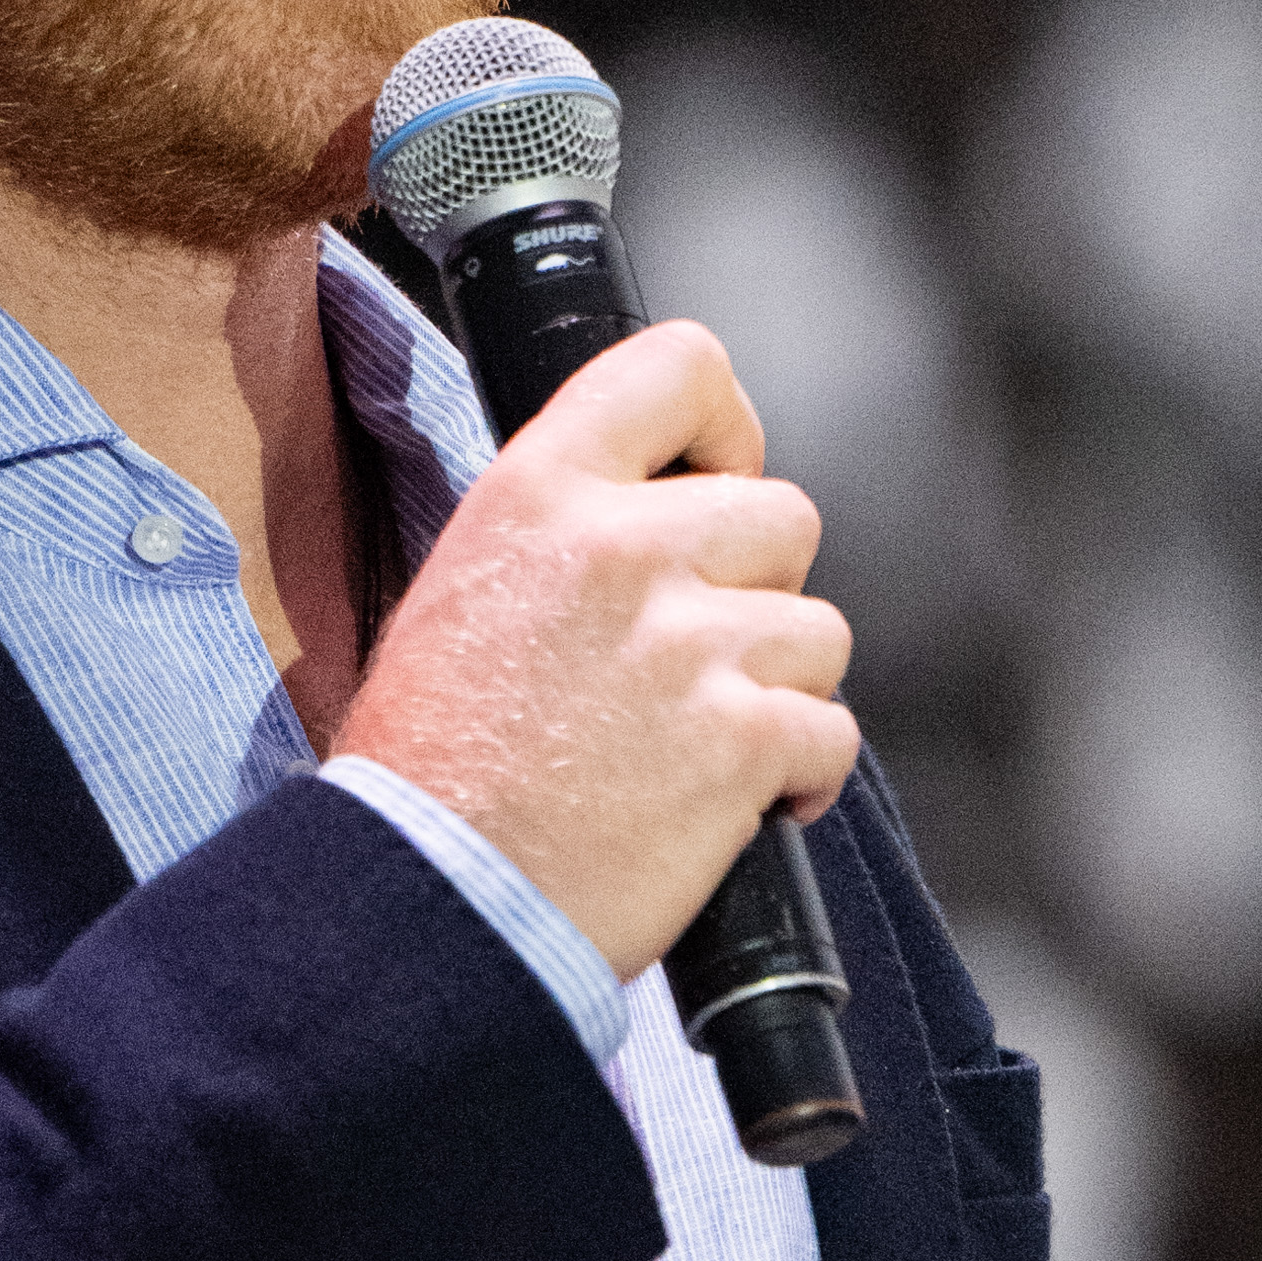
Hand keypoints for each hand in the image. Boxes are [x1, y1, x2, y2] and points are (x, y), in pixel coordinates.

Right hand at [334, 320, 857, 979]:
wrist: (429, 895)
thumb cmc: (430, 763)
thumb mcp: (461, 586)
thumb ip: (561, 531)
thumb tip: (652, 513)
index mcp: (541, 493)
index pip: (680, 365)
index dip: (725, 426)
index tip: (716, 477)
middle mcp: (623, 549)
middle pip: (783, 512)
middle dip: (758, 586)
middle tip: (696, 651)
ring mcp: (691, 645)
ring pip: (820, 629)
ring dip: (778, 687)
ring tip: (699, 739)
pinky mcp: (742, 743)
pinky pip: (832, 732)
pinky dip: (800, 776)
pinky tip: (737, 803)